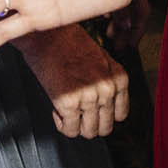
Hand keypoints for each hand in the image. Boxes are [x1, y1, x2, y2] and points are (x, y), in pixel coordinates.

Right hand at [14, 25, 128, 137]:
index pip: (120, 115)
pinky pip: (70, 130)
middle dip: (90, 123)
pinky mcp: (68, 104)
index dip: (104, 115)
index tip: (93, 111)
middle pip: (105, 127)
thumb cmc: (69, 43)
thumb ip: (108, 81)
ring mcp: (89, 97)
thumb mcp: (101, 59)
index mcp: (119, 78)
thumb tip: (106, 105)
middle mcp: (107, 89)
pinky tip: (57, 109)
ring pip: (89, 132)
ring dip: (76, 125)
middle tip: (77, 113)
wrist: (47, 34)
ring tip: (66, 110)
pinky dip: (62, 124)